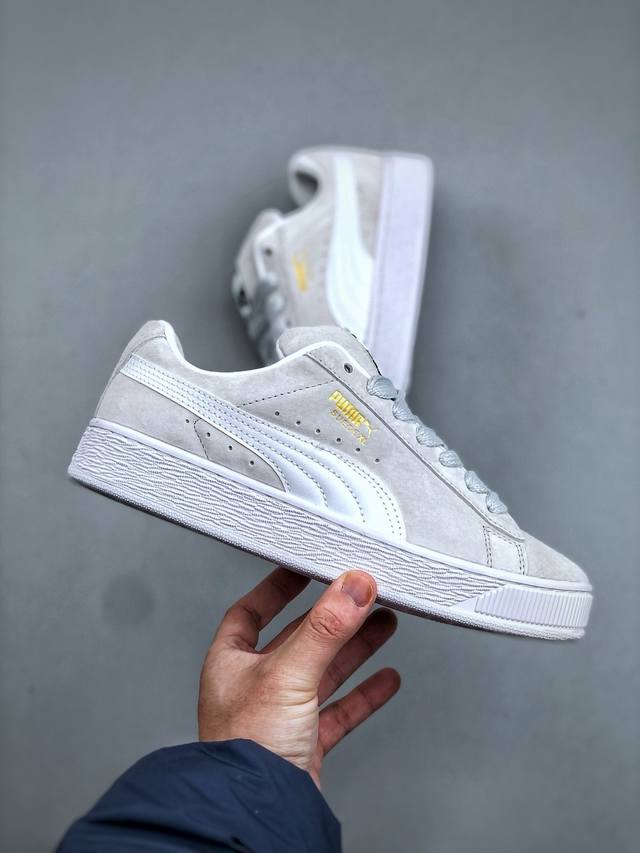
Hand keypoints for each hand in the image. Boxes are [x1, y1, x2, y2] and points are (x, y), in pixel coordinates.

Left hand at [198, 567, 399, 787]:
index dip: (277, 587)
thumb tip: (352, 587)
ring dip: (355, 648)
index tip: (304, 567)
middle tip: (361, 594)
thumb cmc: (244, 750)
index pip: (251, 610)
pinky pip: (339, 709)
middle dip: (333, 616)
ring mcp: (281, 715)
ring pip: (324, 671)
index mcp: (232, 662)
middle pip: (299, 638)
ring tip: (383, 623)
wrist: (255, 813)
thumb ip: (324, 629)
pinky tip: (385, 679)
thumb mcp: (287, 674)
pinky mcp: (305, 743)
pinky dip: (364, 693)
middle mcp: (254, 686)